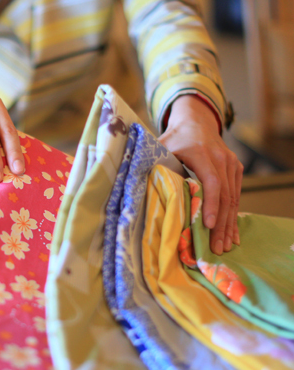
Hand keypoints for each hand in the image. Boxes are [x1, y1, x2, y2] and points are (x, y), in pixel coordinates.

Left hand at [159, 95, 242, 254]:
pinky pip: (236, 195)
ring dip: (229, 224)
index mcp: (202, 153)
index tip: (209, 225)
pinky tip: (232, 234)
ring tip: (224, 247)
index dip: (211, 204)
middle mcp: (221, 158)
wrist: (196, 122)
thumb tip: (132, 184)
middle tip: (217, 248)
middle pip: (225, 195)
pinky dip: (234, 216)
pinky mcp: (235, 170)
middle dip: (221, 224)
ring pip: (233, 198)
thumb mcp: (160, 146)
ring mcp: (231, 164)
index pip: (211, 182)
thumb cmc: (174, 138)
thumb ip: (151, 163)